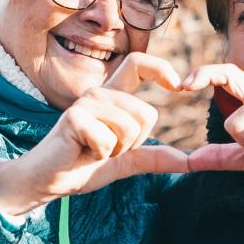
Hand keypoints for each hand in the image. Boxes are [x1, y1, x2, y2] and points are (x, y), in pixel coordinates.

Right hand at [0, 53, 188, 213]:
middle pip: (147, 113)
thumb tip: (193, 161)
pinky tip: (83, 153)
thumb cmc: (84, 165)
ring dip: (117, 150)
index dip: (161, 68)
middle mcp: (100, 92)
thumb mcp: (128, 161)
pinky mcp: (74, 117)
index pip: (138, 64)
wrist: (50, 180)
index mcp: (113, 96)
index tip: (179, 86)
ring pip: (131, 127)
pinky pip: (110, 141)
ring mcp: (86, 102)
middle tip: (108, 148)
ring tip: (94, 150)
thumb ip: (158, 157)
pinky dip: (101, 155)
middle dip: (135, 142)